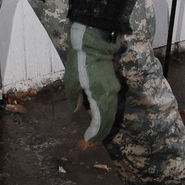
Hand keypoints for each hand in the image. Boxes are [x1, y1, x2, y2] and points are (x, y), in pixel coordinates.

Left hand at [64, 23, 119, 142]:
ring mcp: (113, 89)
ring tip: (97, 133)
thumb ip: (74, 98)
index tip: (89, 139)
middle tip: (93, 140)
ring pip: (111, 111)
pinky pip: (111, 103)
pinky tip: (101, 118)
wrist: (93, 43)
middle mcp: (109, 94)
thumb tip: (77, 109)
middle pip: (108, 118)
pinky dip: (107, 114)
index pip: (100, 120)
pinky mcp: (113, 84)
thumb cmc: (79, 61)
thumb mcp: (71, 81)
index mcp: (99, 95)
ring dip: (105, 123)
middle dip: (101, 131)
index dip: (96, 132)